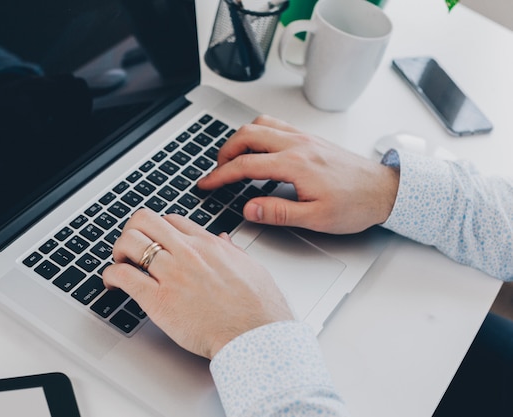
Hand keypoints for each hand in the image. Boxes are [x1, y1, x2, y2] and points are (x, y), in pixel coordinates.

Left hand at [102, 209, 293, 358]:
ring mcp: (171, 274)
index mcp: (208, 245)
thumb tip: (224, 241)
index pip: (171, 220)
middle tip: (131, 247)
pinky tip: (112, 283)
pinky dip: (110, 275)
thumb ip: (233, 251)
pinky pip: (123, 275)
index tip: (154, 240)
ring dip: (119, 250)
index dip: (157, 228)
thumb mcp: (251, 268)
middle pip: (145, 221)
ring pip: (130, 242)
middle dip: (132, 230)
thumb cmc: (258, 309)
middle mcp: (187, 253)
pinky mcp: (158, 299)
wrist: (254, 336)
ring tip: (120, 263)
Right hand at [197, 115, 399, 233]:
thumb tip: (249, 208)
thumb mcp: (316, 218)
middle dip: (225, 151)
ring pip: (261, 124)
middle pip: (248, 135)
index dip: (220, 175)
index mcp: (295, 164)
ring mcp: (304, 138)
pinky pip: (277, 124)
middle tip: (217, 170)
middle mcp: (298, 145)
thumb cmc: (356, 204)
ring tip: (233, 157)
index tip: (206, 183)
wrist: (385, 190)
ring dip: (241, 138)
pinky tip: (259, 148)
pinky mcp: (311, 138)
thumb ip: (278, 212)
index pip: (245, 165)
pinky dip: (259, 132)